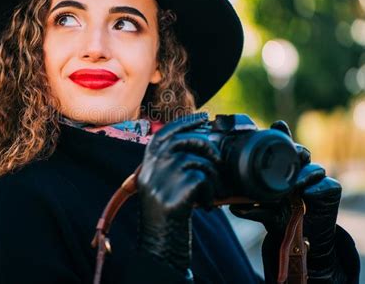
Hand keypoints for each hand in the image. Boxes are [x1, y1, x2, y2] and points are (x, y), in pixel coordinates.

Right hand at [137, 112, 224, 276]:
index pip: (165, 133)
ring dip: (211, 176)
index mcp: (147, 165)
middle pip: (183, 141)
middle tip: (217, 158)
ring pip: (196, 160)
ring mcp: (161, 181)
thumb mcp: (161, 186)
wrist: (158, 247)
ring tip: (210, 191)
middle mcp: (151, 169)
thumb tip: (199, 145)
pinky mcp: (174, 194)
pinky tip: (206, 205)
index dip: (185, 122)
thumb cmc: (165, 217)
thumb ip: (171, 166)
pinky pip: (202, 179)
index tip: (203, 116)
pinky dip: (211, 192)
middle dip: (206, 144)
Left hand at [230, 120, 346, 282]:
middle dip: (297, 150)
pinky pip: (328, 185)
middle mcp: (298, 171)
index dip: (282, 133)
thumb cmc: (279, 217)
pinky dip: (318, 188)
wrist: (301, 238)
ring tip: (298, 179)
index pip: (282, 147)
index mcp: (281, 169)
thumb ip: (250, 209)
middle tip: (294, 153)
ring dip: (307, 171)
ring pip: (314, 167)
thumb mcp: (263, 213)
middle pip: (301, 153)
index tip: (278, 125)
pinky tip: (308, 192)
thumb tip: (234, 207)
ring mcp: (314, 180)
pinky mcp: (330, 191)